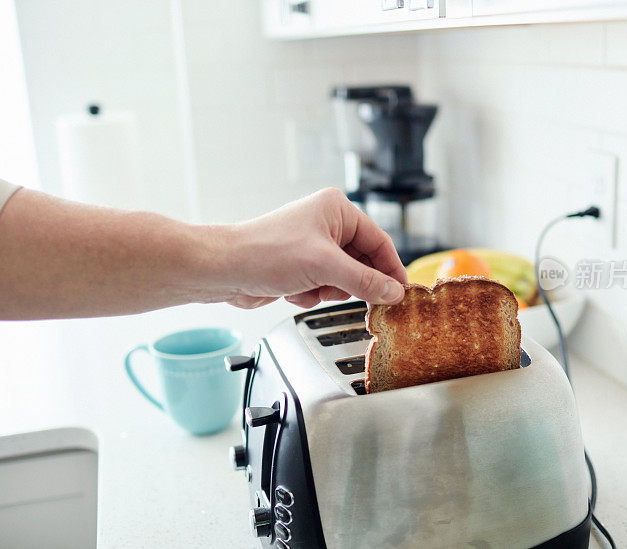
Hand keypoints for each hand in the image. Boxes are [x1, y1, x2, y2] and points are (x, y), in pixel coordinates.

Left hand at [196, 188, 406, 308]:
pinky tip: (292, 290)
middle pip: (362, 262)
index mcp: (336, 209)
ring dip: (328, 290)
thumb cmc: (266, 253)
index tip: (401, 292)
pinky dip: (311, 294)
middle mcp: (326, 224)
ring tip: (309, 286)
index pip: (378, 240)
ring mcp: (312, 247)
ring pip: (343, 279)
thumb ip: (365, 281)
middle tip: (352, 296)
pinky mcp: (300, 267)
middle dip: (350, 282)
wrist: (225, 270)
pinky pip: (323, 287)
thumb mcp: (325, 267)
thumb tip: (393, 292)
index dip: (391, 268)